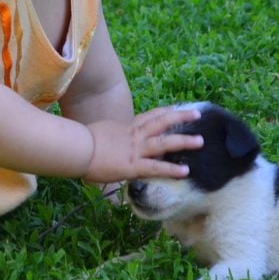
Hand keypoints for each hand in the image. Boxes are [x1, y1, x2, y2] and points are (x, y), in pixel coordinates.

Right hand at [83, 106, 202, 182]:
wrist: (78, 149)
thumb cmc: (82, 142)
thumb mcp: (99, 133)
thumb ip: (108, 136)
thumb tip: (107, 140)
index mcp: (126, 127)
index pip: (149, 116)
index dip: (164, 112)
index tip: (175, 108)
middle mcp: (134, 135)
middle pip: (161, 122)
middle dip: (180, 117)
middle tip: (197, 113)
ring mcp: (135, 150)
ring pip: (164, 142)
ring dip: (183, 141)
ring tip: (200, 141)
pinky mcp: (133, 166)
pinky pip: (156, 167)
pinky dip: (171, 169)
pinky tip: (185, 171)